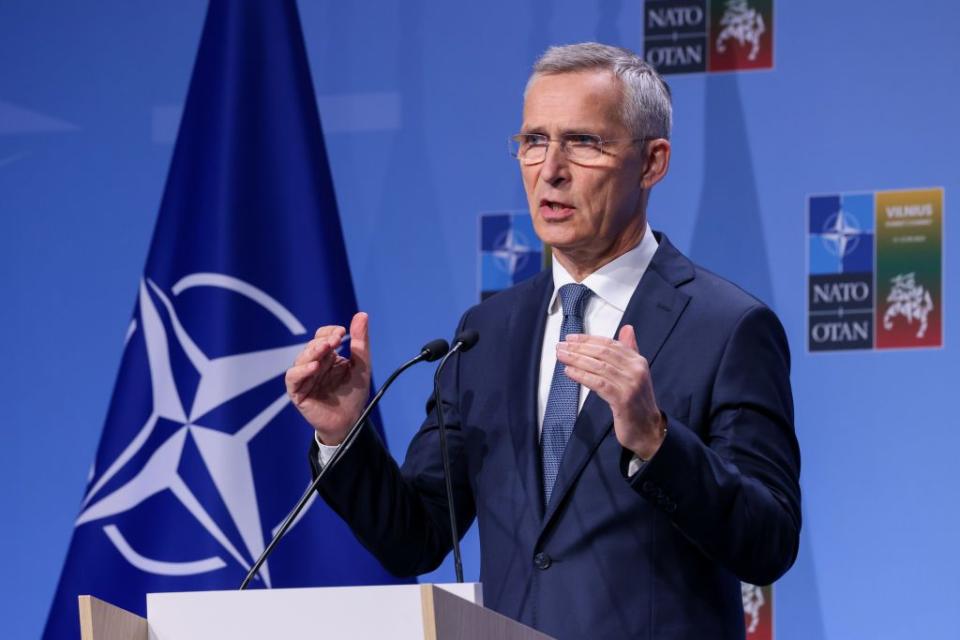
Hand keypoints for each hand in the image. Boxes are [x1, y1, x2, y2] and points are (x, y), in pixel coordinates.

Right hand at [284, 312, 371, 444]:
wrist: (350, 421)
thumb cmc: (354, 395)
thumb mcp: (362, 366)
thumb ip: (361, 342)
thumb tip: (362, 314)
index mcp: (327, 357)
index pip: (321, 336)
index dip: (329, 332)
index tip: (342, 332)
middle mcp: (314, 365)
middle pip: (311, 346)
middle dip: (323, 341)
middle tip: (337, 339)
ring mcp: (305, 378)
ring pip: (301, 359)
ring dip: (312, 352)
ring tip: (325, 348)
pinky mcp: (298, 392)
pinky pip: (293, 378)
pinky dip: (302, 370)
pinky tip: (315, 366)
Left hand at [557, 325, 665, 459]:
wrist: (647, 429)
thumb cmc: (636, 402)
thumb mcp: (634, 373)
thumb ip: (628, 351)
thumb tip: (627, 328)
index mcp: (638, 361)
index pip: (610, 344)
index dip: (588, 340)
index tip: (570, 338)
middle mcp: (636, 370)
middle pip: (602, 353)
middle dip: (579, 348)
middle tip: (561, 346)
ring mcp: (630, 384)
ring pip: (598, 366)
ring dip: (576, 360)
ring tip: (562, 357)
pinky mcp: (623, 399)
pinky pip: (598, 383)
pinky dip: (582, 376)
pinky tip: (569, 372)